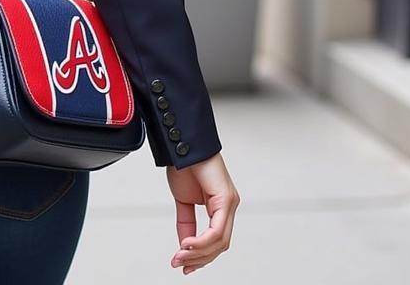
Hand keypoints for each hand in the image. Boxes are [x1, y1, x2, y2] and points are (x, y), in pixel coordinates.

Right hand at [166, 152, 239, 273]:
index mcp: (219, 206)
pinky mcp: (226, 199)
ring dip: (199, 253)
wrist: (182, 143)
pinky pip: (217, 229)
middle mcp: (228, 206)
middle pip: (219, 245)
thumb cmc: (184, 164)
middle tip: (180, 264)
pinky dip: (202, 241)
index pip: (216, 240)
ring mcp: (229, 203)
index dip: (201, 256)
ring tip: (181, 256)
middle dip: (199, 258)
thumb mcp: (183, 200)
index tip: (184, 265)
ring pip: (220, 241)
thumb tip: (185, 244)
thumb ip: (186, 222)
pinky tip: (188, 244)